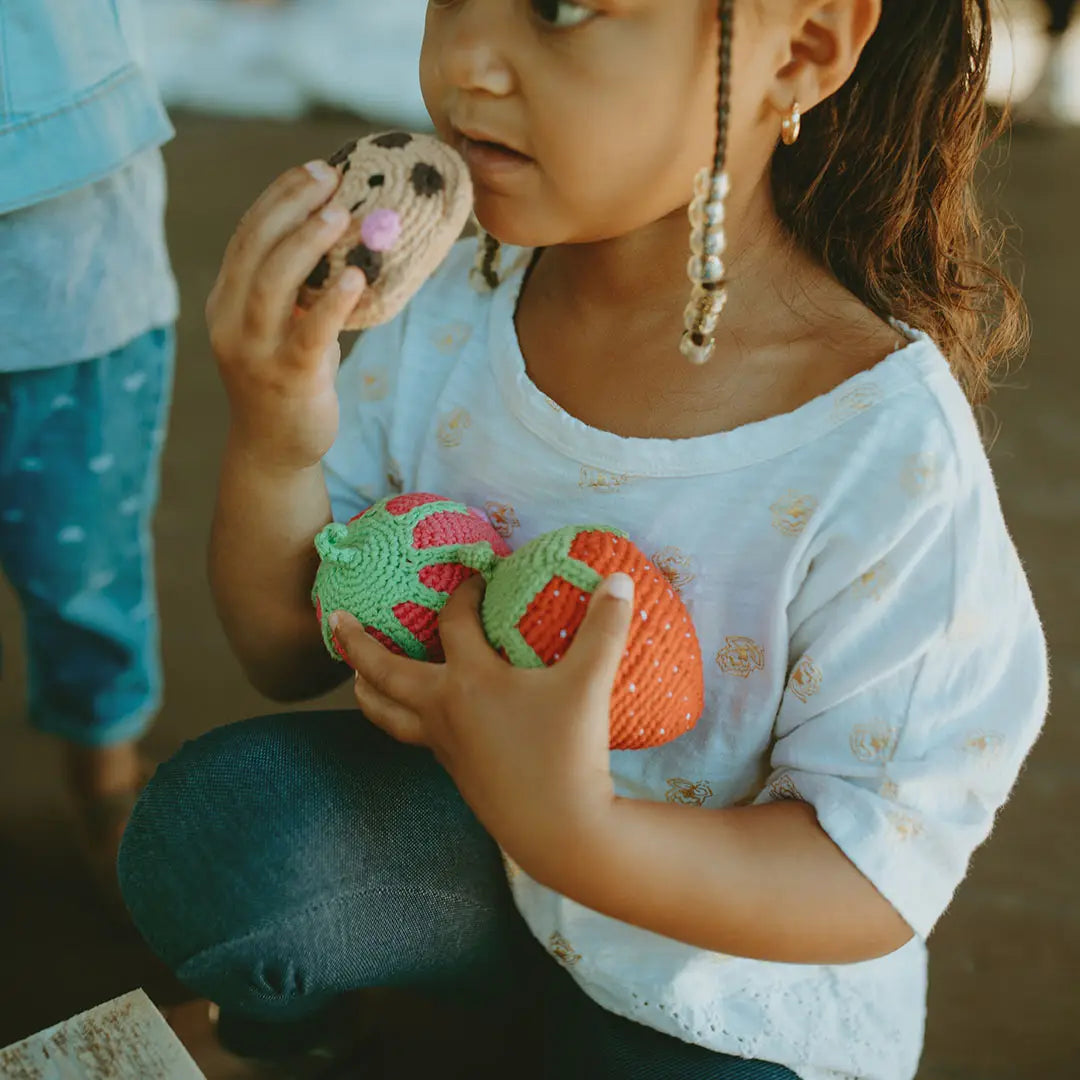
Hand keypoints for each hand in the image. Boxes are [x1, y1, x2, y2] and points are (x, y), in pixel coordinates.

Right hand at [206, 159, 366, 470]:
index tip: (315, 170)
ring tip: (342, 214)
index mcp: (226, 300)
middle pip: (255, 249)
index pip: (246, 235)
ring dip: (307, 243)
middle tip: (331, 178)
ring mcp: (255, 350)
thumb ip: (298, 287)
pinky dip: (332, 302)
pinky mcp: (287, 378)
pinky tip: (357, 279)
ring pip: (273, 284)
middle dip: (292, 205)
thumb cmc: (286, 378)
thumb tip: (346, 232)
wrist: (274, 449)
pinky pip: (308, 333)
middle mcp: (231, 320)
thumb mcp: (283, 325)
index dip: (279, 197)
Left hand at [330, 573, 635, 878]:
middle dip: (358, 643)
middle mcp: (444, 709)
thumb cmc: (568, 752)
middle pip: (386, 671)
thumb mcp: (589, 683)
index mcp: (470, 680)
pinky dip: (397, 719)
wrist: (560, 830)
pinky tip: (415, 718)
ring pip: (387, 713)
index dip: (464, 593)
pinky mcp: (454, 771)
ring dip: (367, 690)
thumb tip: (621, 576)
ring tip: (355, 678)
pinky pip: (412, 737)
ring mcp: (443, 744)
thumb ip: (605, 627)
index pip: (454, 622)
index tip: (476, 577)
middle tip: (334, 620)